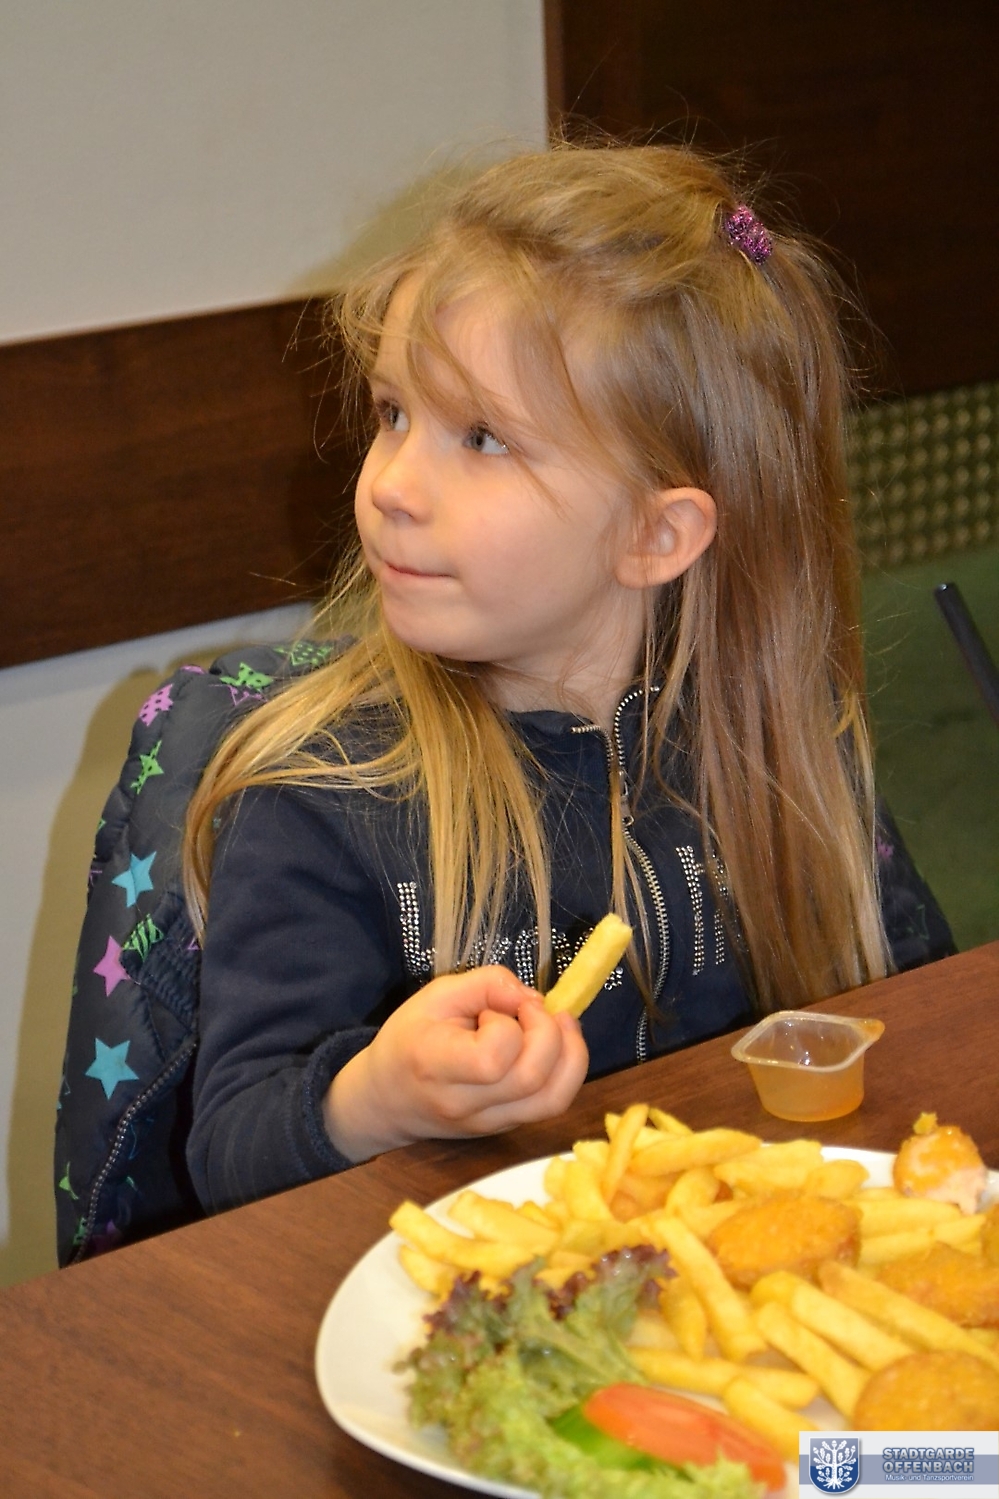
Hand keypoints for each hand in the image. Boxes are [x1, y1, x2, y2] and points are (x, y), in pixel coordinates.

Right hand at [322, 966, 588, 1161]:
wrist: (388, 1099)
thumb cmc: (408, 1039)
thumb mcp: (434, 996)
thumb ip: (484, 984)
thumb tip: (532, 996)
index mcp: (436, 1066)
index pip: (492, 1058)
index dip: (505, 1025)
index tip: (491, 1010)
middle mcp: (466, 1104)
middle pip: (532, 1078)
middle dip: (547, 1032)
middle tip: (530, 1010)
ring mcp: (489, 1123)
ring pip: (554, 1099)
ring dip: (570, 1053)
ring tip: (559, 1023)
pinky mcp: (507, 1127)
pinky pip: (553, 1105)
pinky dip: (567, 1071)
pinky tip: (558, 1044)